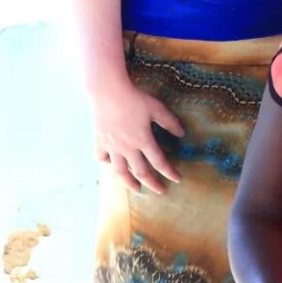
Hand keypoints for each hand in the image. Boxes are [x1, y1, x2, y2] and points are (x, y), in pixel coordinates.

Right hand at [90, 75, 183, 194]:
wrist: (108, 92)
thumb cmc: (134, 99)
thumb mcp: (157, 108)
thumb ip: (170, 122)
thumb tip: (181, 134)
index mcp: (143, 140)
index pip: (159, 162)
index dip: (169, 172)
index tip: (177, 179)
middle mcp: (127, 148)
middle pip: (141, 172)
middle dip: (152, 183)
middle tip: (160, 190)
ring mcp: (112, 147)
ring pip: (120, 171)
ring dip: (129, 183)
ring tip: (136, 189)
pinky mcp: (99, 142)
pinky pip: (103, 158)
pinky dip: (108, 164)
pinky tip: (113, 166)